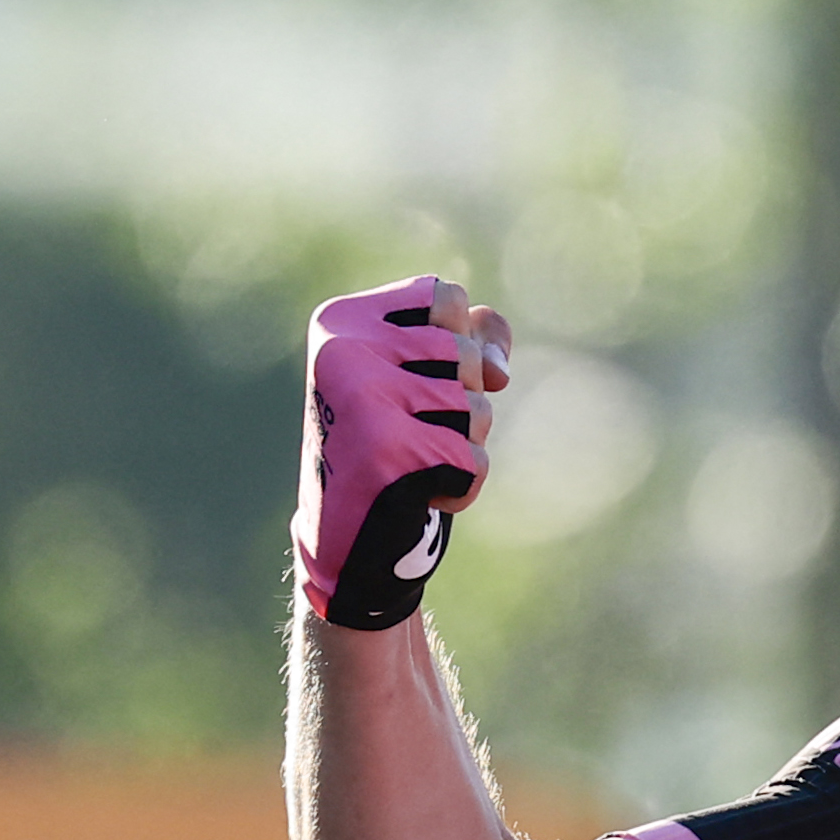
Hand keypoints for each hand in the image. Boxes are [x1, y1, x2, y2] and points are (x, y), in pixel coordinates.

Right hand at [298, 274, 511, 631]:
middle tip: (408, 432)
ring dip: (462, 444)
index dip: (459, 342)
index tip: (418, 378)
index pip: (446, 297)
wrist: (346, 541)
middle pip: (466, 353)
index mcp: (342, 321)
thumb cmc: (387, 449)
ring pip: (476, 406)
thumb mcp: (423, 378)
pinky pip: (473, 460)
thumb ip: (472, 339)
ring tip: (411, 461)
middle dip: (461, 401)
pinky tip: (415, 495)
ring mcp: (362, 398)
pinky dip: (459, 486)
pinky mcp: (387, 453)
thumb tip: (497, 370)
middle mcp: (342, 350)